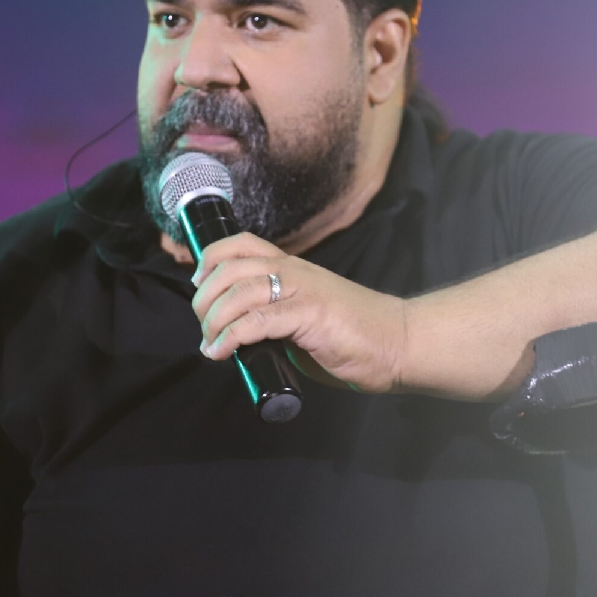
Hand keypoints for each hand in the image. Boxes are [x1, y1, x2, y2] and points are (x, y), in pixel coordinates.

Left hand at [190, 232, 409, 393]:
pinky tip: (221, 352)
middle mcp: (294, 271)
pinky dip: (230, 337)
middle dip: (204, 297)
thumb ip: (275, 318)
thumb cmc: (354, 336)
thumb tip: (241, 336)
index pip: (242, 244)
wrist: (397, 343)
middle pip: (230, 266)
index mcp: (293, 268)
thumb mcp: (305, 317)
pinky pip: (257, 321)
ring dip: (213, 319)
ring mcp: (302, 290)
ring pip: (239, 291)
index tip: (199, 284)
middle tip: (204, 325)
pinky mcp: (309, 315)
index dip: (211, 258)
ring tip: (210, 344)